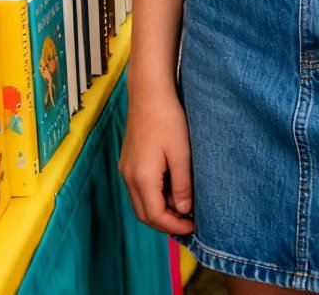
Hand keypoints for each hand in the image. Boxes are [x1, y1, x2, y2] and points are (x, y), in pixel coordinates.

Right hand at [119, 89, 194, 234]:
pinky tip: (171, 186)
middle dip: (166, 222)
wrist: (149, 92)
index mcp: (141, 178)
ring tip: (183, 203)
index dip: (174, 226)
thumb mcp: (181, 153)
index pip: (155, 216)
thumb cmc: (167, 119)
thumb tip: (183, 211)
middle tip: (189, 220)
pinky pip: (138, 188)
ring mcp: (125, 168)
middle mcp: (128, 177)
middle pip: (144, 214)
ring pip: (140, 202)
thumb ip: (181, 185)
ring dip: (160, 209)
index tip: (194, 226)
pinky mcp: (127, 160)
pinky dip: (154, 195)